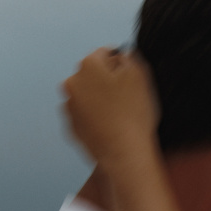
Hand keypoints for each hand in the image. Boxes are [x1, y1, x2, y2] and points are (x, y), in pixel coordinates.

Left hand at [61, 48, 158, 168]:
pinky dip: (95, 120)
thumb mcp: (140, 75)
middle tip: (127, 99)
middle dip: (108, 83)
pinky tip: (111, 128)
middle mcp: (72, 84)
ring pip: (87, 97)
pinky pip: (85, 118)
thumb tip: (122, 55)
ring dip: (100, 101)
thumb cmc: (133, 115)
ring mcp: (69, 108)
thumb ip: (130, 56)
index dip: (121, 65)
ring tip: (119, 116)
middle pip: (92, 76)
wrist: (124, 155)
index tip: (131, 79)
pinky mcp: (72, 129)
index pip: (105, 54)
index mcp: (88, 65)